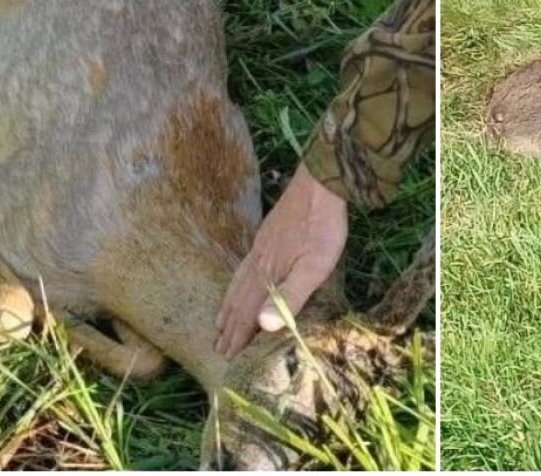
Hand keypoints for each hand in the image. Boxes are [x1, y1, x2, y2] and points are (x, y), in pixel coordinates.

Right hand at [214, 164, 347, 358]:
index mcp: (269, 274)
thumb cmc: (322, 227)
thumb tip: (261, 327)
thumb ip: (289, 296)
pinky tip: (243, 277)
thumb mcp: (314, 267)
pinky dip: (237, 280)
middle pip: (240, 299)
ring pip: (240, 281)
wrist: (321, 183)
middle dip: (230, 325)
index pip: (248, 312)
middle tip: (218, 347)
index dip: (239, 335)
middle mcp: (259, 262)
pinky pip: (246, 265)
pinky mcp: (269, 234)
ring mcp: (262, 246)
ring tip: (220, 320)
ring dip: (230, 304)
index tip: (226, 357)